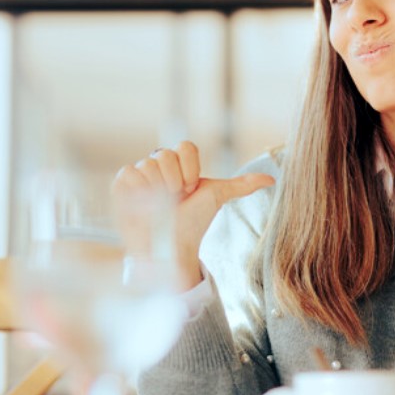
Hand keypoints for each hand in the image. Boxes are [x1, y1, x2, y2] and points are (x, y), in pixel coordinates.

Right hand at [113, 141, 274, 289]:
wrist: (171, 247)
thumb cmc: (193, 222)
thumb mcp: (216, 198)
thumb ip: (241, 185)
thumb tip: (272, 180)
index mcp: (179, 163)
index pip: (185, 147)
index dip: (191, 170)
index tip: (192, 190)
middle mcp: (158, 164)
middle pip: (165, 155)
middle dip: (175, 182)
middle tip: (176, 200)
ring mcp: (139, 173)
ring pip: (148, 164)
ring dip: (157, 189)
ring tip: (159, 205)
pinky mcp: (122, 184)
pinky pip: (128, 173)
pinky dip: (137, 190)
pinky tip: (143, 205)